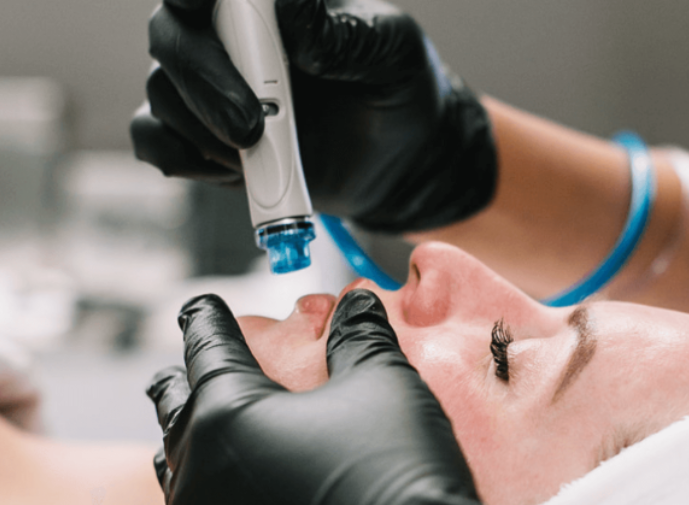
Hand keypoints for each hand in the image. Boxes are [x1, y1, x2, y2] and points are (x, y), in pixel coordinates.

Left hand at [122, 291, 601, 504]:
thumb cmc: (398, 471)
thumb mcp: (384, 384)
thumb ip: (361, 336)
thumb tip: (356, 302)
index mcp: (230, 414)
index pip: (209, 349)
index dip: (206, 321)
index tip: (199, 306)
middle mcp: (201, 475)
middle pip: (176, 412)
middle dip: (178, 383)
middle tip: (176, 368)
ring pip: (174, 480)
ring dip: (177, 450)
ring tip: (179, 434)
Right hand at [132, 0, 497, 232]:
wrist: (398, 161)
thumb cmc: (397, 88)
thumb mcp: (389, 52)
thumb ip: (342, 34)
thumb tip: (290, 14)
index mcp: (270, 2)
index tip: (199, 8)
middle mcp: (229, 36)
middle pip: (172, 36)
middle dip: (202, 81)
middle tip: (251, 126)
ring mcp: (211, 86)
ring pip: (162, 92)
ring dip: (202, 129)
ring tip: (261, 151)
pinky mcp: (205, 136)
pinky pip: (155, 140)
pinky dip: (182, 157)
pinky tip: (232, 168)